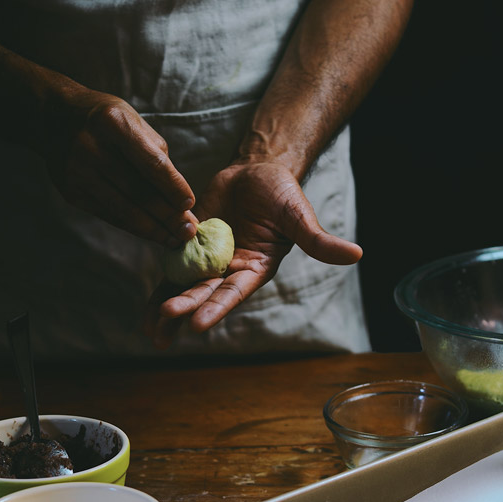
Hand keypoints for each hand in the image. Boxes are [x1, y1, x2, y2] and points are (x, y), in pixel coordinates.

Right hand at [41, 90, 197, 244]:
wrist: (53, 117)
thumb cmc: (108, 121)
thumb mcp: (134, 123)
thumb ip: (157, 156)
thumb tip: (179, 200)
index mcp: (113, 124)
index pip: (151, 163)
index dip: (173, 187)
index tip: (190, 205)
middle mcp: (90, 149)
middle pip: (138, 192)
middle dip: (168, 216)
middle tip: (189, 231)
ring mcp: (77, 173)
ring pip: (124, 210)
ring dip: (154, 229)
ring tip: (176, 240)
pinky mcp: (71, 192)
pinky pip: (110, 215)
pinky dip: (134, 227)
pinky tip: (153, 233)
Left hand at [145, 160, 362, 346]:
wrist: (257, 172)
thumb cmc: (283, 194)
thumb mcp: (299, 217)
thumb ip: (319, 241)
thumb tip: (357, 254)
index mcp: (256, 268)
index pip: (234, 292)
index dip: (216, 307)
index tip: (197, 324)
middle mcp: (231, 270)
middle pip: (204, 293)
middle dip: (185, 307)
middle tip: (166, 318)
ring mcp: (208, 260)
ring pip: (185, 289)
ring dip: (168, 308)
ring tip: (150, 329)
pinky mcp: (189, 246)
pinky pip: (172, 270)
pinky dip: (159, 289)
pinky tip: (145, 312)